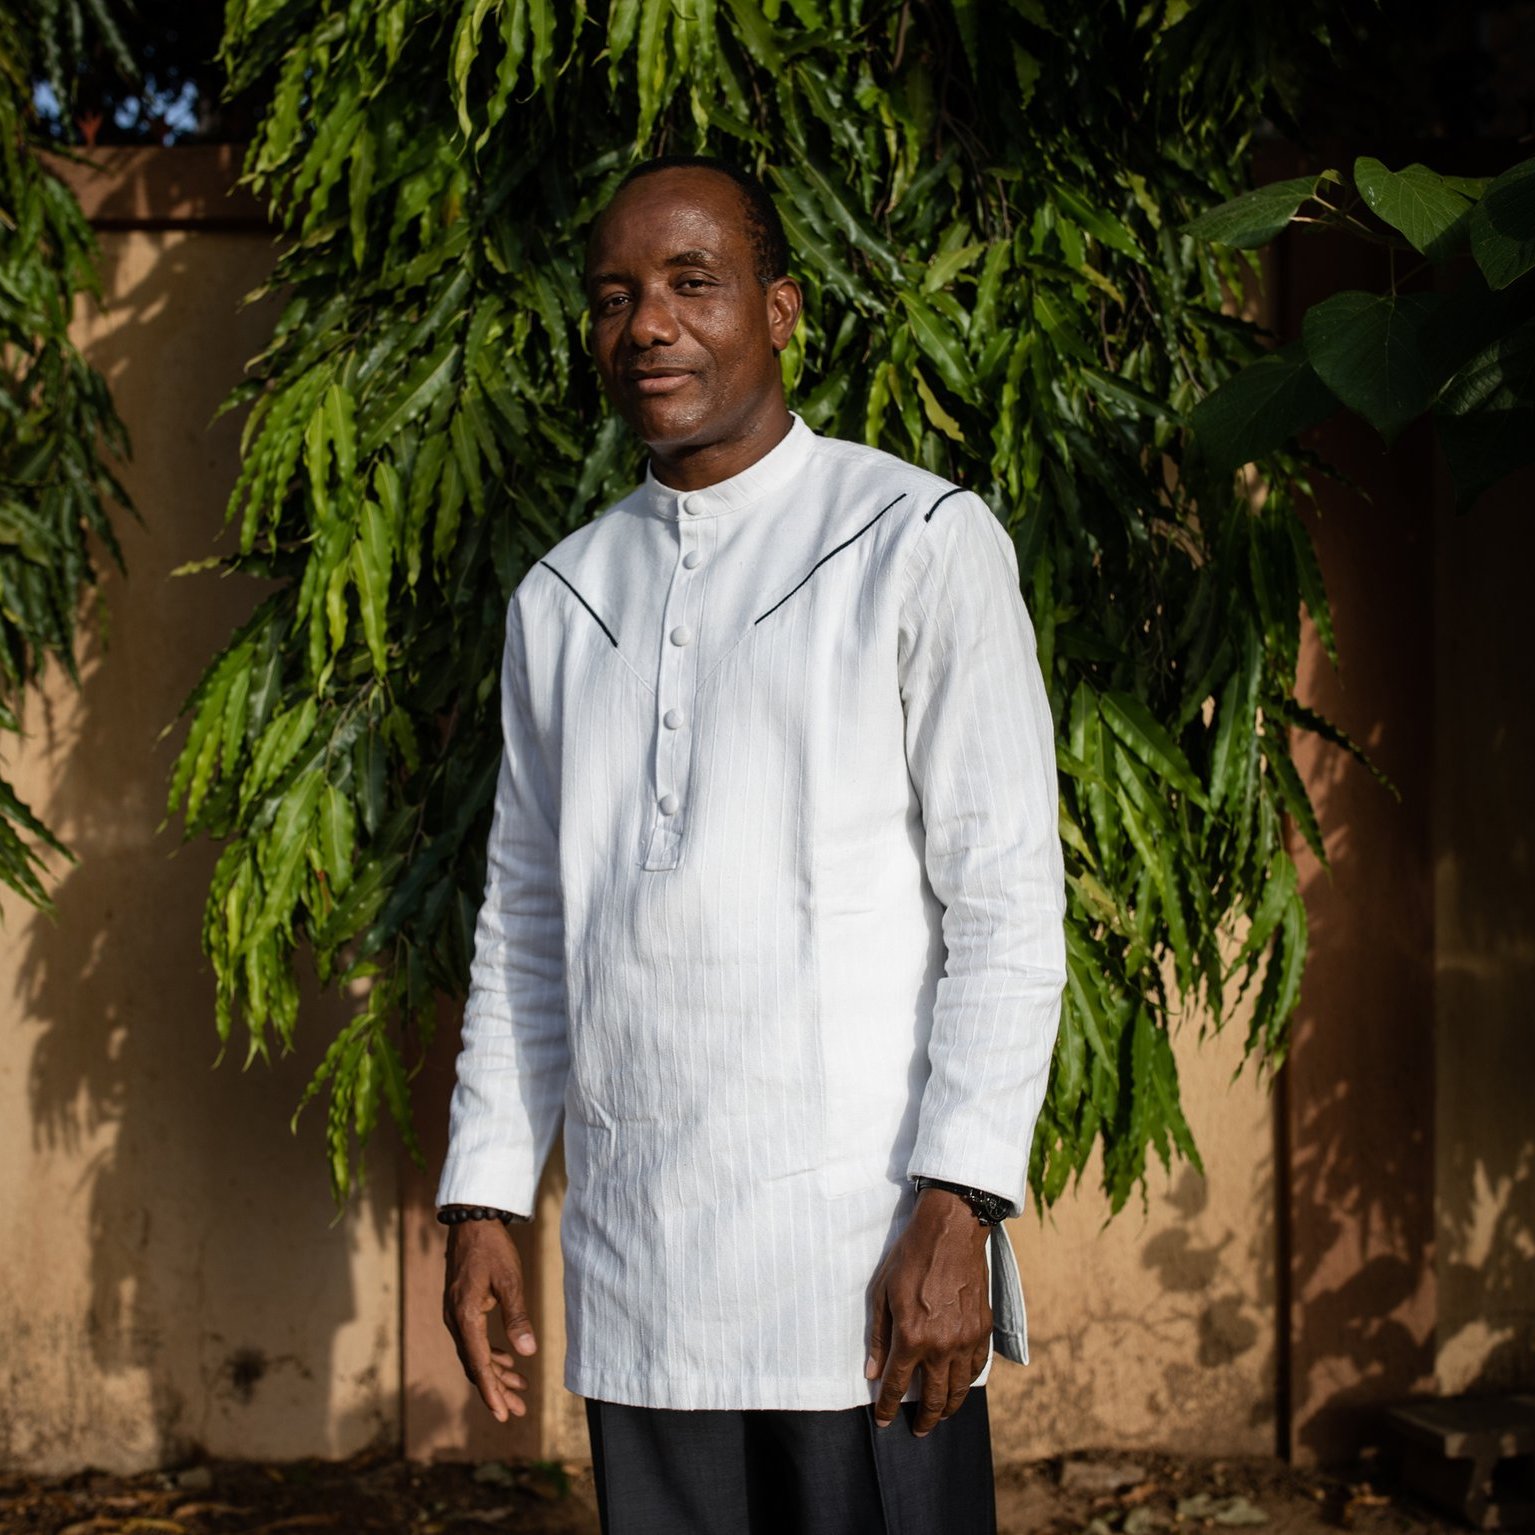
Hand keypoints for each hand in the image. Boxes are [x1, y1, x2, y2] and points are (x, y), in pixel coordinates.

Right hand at [442, 1219, 537, 1422]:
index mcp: (465, 1316)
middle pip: (475, 1365)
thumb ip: (517, 1317)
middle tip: (517, 1411)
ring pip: (475, 1355)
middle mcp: (455, 1320)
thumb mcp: (510, 1281)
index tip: (502, 1415)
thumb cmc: (493, 1248)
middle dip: (497, 1390)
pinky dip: (491, 1355)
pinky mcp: (461, 1308)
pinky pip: (474, 1341)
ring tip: (520, 1389)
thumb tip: (528, 1352)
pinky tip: (508, 1361)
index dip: (491, 1391)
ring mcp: (455, 1315)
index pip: (478, 1364)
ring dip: (496, 1374)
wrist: (471, 1222)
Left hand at [865, 1187, 991, 1436]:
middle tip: (919, 1430)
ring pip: (959, 1389)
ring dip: (949, 1407)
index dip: (888, 1407)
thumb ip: (879, 1336)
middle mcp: (941, 1345)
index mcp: (911, 1336)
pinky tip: (960, 1385)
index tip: (883, 1421)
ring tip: (941, 1415)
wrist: (952, 1232)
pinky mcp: (983, 1329)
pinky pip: (976, 1367)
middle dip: (924, 1419)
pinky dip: (968, 1382)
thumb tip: (872, 1372)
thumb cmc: (911, 1257)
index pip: (897, 1385)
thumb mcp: (882, 1292)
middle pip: (933, 1397)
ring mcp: (965, 1339)